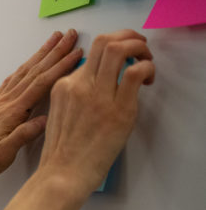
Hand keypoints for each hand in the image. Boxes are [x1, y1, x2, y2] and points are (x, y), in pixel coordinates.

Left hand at [0, 29, 82, 183]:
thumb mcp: (2, 155)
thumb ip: (22, 136)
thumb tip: (45, 120)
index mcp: (12, 112)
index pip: (41, 84)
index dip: (60, 67)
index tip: (76, 53)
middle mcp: (6, 101)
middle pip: (35, 71)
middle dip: (55, 52)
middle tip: (70, 35)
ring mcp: (0, 101)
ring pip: (25, 72)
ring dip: (41, 55)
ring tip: (53, 41)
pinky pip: (14, 79)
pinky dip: (25, 68)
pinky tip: (29, 64)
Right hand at [37, 29, 153, 196]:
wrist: (62, 173)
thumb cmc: (63, 152)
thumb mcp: (60, 115)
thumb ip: (75, 96)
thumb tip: (99, 85)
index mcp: (63, 86)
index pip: (91, 53)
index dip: (112, 49)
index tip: (124, 58)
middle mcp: (79, 84)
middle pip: (103, 41)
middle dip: (128, 37)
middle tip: (140, 48)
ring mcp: (97, 94)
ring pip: (118, 49)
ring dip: (139, 47)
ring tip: (147, 59)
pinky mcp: (117, 108)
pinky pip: (135, 72)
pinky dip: (147, 67)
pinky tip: (148, 80)